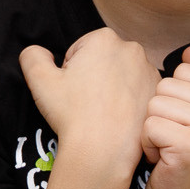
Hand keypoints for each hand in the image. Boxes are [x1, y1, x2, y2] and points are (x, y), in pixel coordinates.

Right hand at [19, 28, 158, 176]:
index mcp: (104, 38)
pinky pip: (137, 91)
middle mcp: (132, 49)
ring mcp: (150, 71)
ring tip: (101, 112)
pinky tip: (117, 118)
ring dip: (111, 88)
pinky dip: (128, 101)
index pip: (80, 50)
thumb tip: (37, 51)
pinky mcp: (157, 93)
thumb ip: (32, 56)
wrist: (103, 150)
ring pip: (121, 75)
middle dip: (93, 76)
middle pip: (103, 59)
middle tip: (85, 102)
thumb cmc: (72, 114)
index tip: (72, 91)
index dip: (70, 71)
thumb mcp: (39, 80)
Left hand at [142, 46, 189, 188]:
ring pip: (154, 105)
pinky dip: (149, 145)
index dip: (173, 98)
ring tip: (169, 148)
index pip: (181, 72)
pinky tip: (164, 159)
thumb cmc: (188, 153)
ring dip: (152, 130)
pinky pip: (148, 126)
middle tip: (175, 139)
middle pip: (164, 86)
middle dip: (160, 114)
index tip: (185, 123)